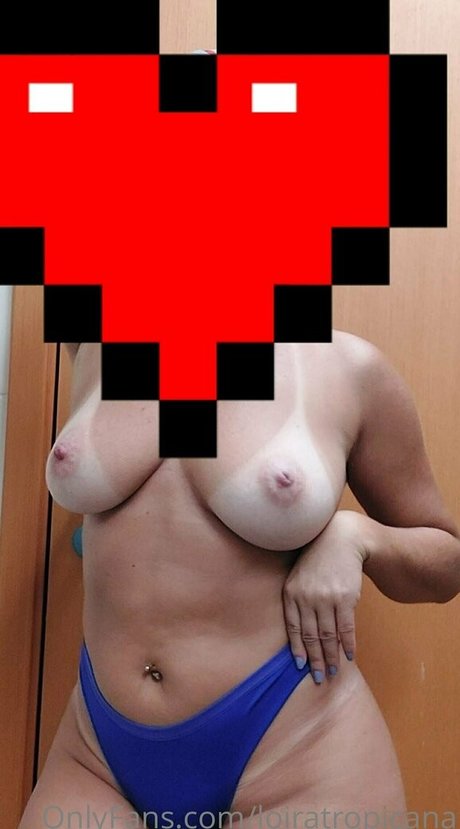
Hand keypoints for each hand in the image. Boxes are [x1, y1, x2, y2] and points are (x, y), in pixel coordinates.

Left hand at [282, 510, 368, 683]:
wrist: (340, 539)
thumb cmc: (317, 561)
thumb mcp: (298, 577)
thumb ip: (296, 601)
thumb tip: (300, 633)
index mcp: (291, 593)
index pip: (293, 629)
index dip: (298, 650)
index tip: (300, 667)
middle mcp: (306, 598)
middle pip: (311, 637)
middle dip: (315, 660)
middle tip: (319, 678)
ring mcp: (326, 599)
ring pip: (328, 636)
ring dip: (331, 657)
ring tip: (334, 671)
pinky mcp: (345, 598)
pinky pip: (346, 628)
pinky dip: (348, 644)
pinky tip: (349, 655)